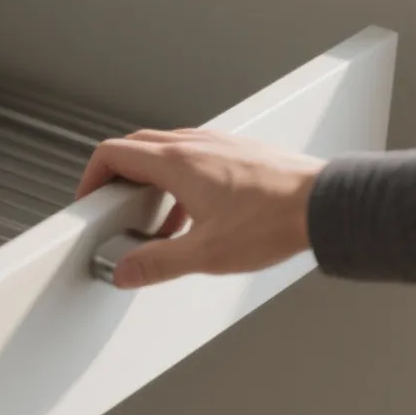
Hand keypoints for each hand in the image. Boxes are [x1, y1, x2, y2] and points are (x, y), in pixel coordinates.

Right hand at [75, 128, 323, 288]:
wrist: (325, 204)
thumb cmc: (275, 221)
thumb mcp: (206, 254)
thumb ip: (157, 263)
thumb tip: (124, 270)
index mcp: (177, 163)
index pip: (112, 154)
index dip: (91, 178)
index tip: (90, 202)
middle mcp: (195, 144)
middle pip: (135, 147)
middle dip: (118, 180)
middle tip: (116, 211)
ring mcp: (218, 144)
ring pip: (165, 151)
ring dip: (151, 182)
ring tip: (159, 222)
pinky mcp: (239, 151)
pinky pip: (194, 155)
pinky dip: (180, 180)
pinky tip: (195, 214)